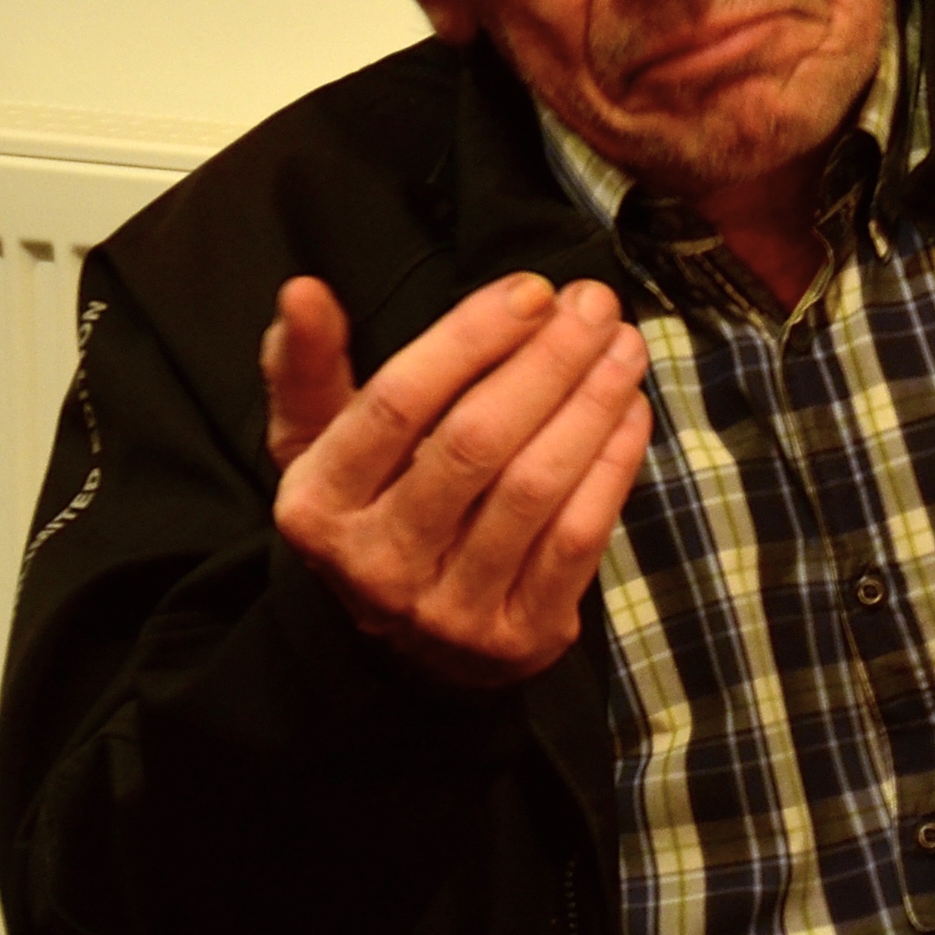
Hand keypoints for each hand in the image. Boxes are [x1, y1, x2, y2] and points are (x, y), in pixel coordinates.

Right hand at [264, 270, 651, 687]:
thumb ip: (308, 364)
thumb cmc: (373, 506)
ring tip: (625, 346)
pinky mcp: (519, 636)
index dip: (471, 337)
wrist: (409, 645)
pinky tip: (632, 409)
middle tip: (596, 305)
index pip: (397, 402)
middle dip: (548, 360)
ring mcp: (450, 610)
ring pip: (534, 487)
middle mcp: (376, 564)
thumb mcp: (320, 442)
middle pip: (475, 441)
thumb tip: (302, 290)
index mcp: (318, 505)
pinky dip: (613, 463)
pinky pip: (578, 537)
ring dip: (592, 404)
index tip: (533, 289)